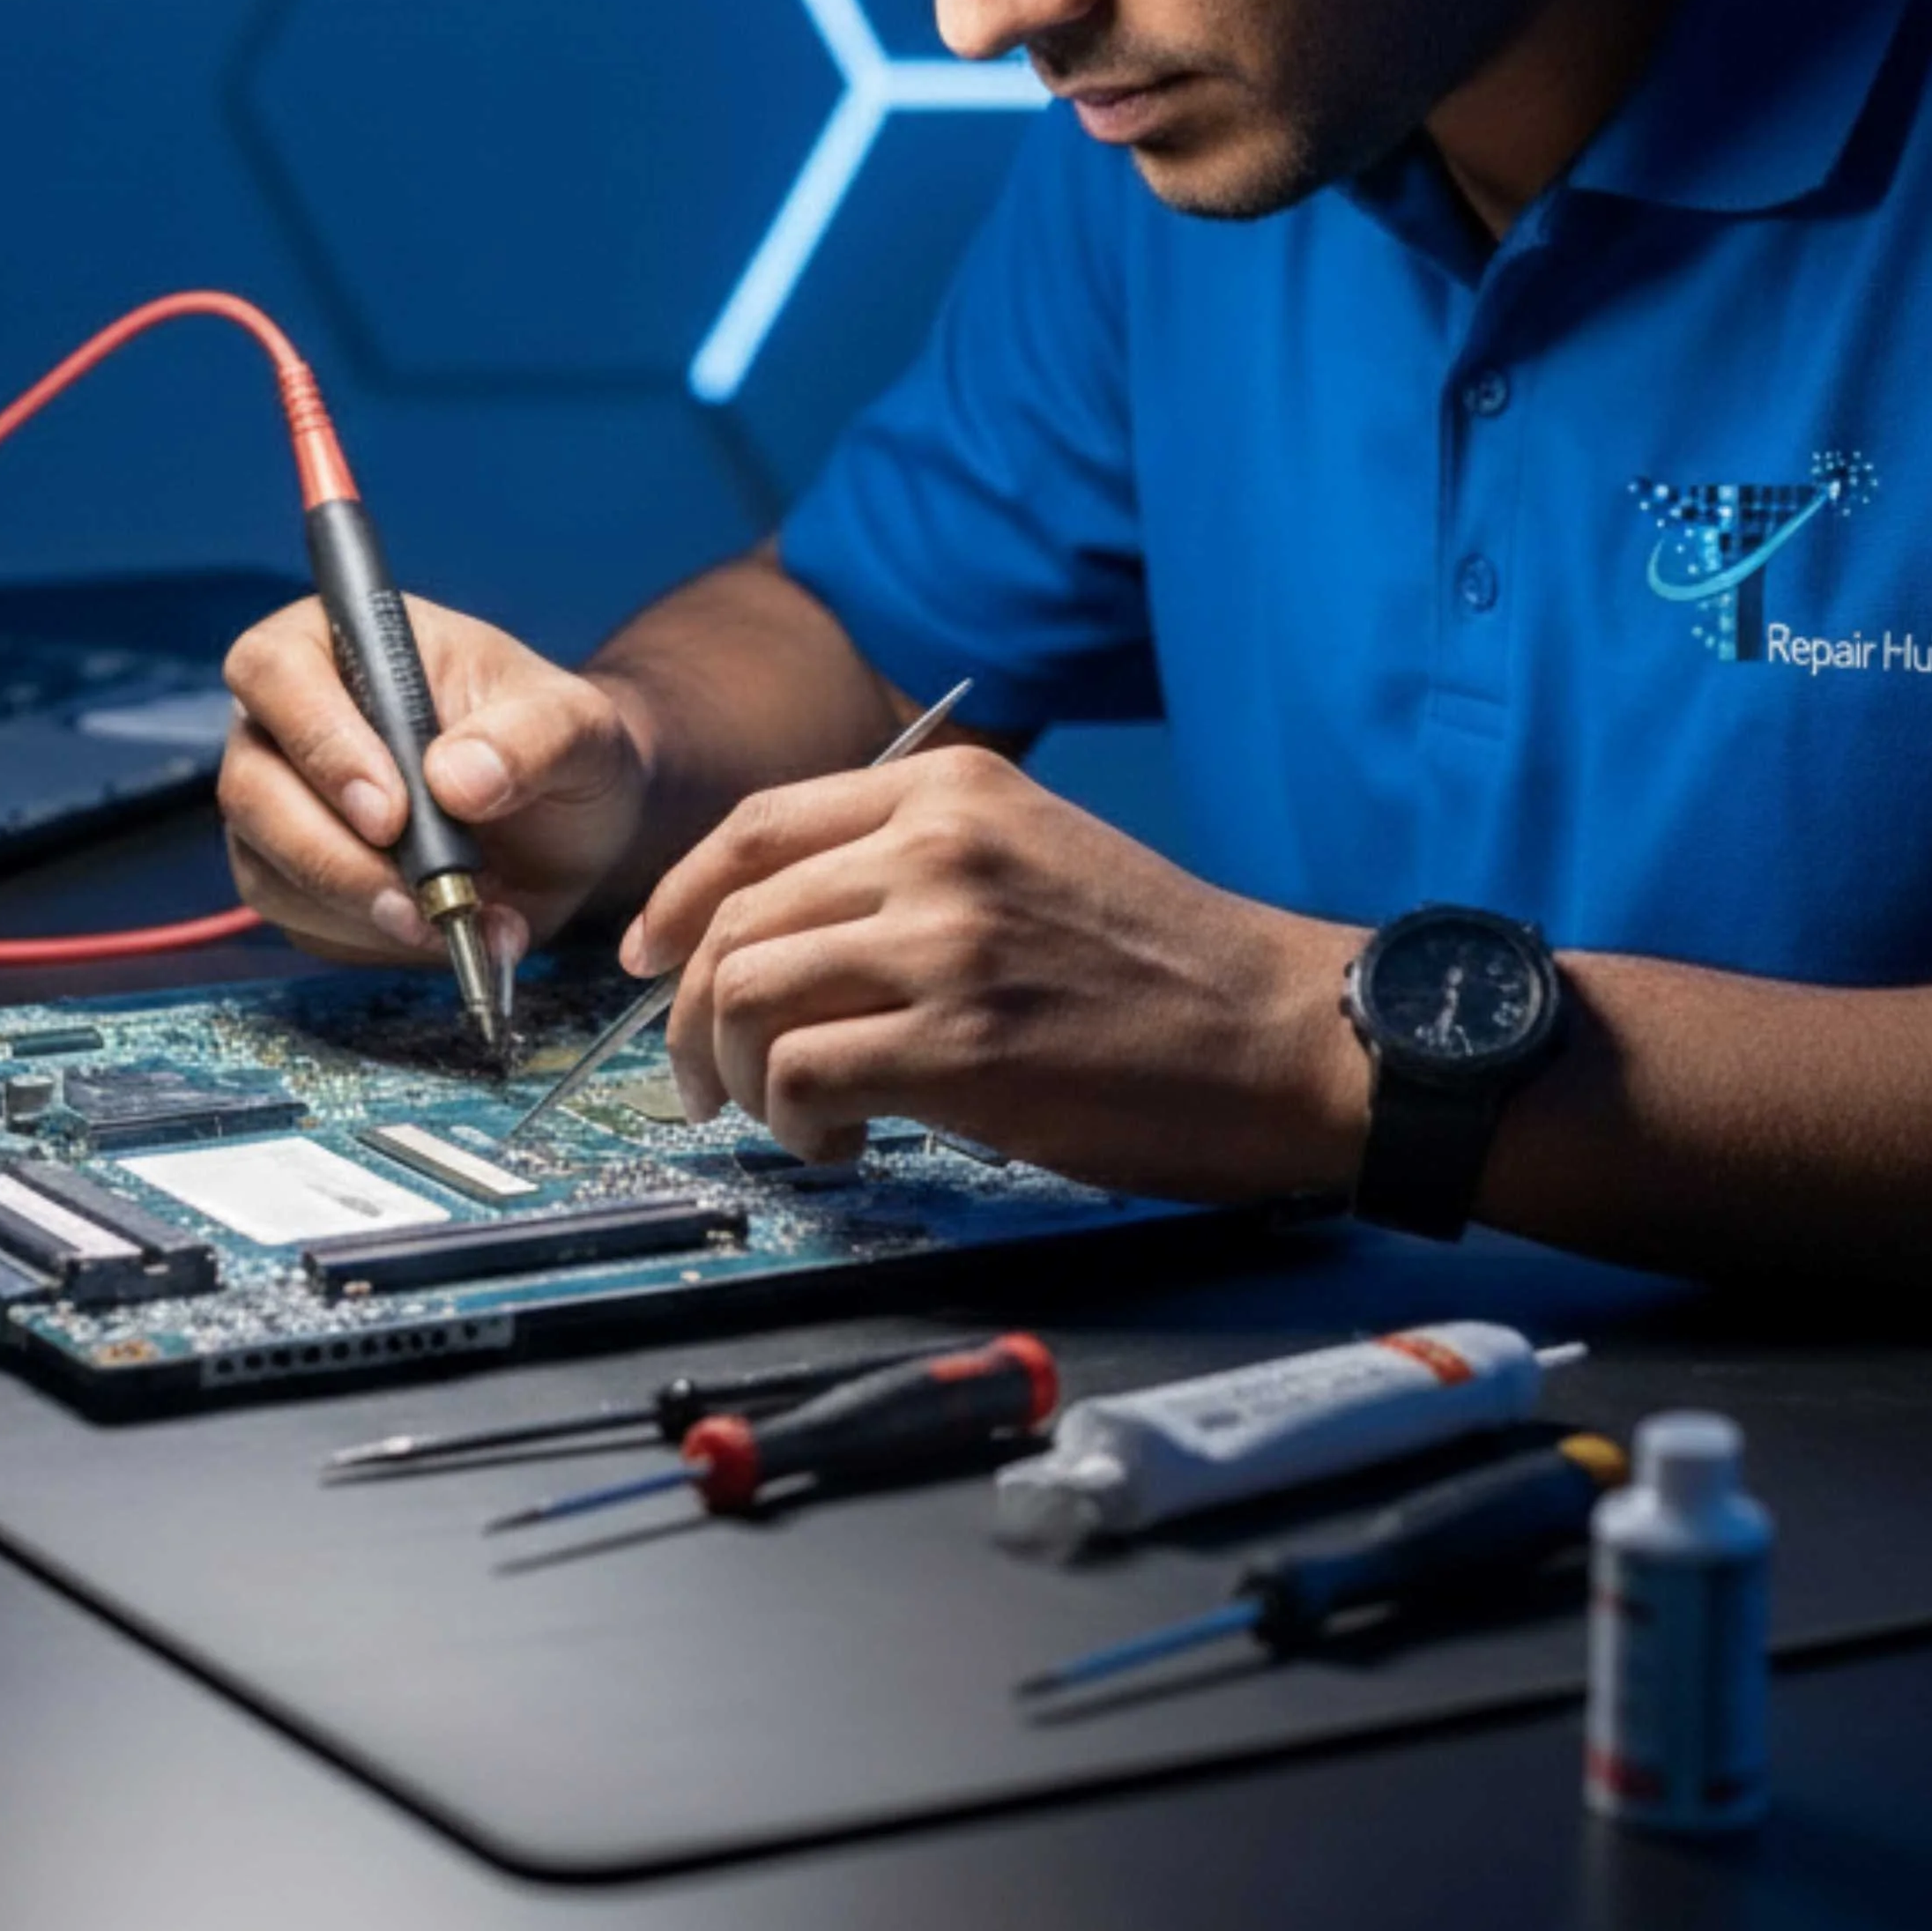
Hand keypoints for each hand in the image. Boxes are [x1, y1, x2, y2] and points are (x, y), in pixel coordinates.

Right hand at [218, 593, 652, 967]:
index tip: (391, 810)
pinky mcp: (295, 882)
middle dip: (331, 852)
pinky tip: (442, 931)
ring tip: (455, 917)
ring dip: (359, 907)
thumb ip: (532, 737)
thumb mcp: (577, 726)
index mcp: (342, 643)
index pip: (275, 670)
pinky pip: (300, 922)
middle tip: (419, 893)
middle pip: (250, 784)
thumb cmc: (557, 747)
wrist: (570, 824)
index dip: (319, 742)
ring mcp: (282, 806)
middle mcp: (289, 721)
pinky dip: (371, 940)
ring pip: (266, 865)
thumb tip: (458, 778)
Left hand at [621, 746, 1367, 1200]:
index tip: (650, 959)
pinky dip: (793, 1122)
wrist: (1281, 1030)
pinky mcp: (963, 1045)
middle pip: (734, 919)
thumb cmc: (1160, 963)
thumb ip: (911, 862)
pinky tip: (838, 1140)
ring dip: (735, 1073)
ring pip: (748, 995)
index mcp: (949, 790)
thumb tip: (775, 931)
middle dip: (691, 1011)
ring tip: (782, 1115)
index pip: (754, 830)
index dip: (679, 902)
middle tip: (702, 1076)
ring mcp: (947, 942)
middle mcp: (937, 848)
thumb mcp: (1031, 853)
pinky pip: (804, 1076)